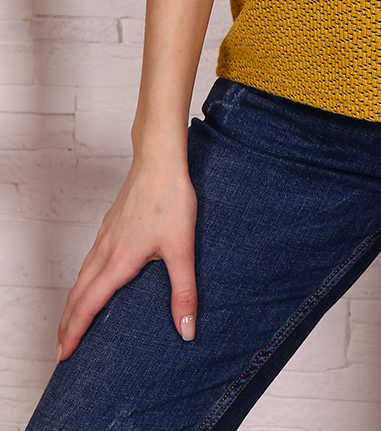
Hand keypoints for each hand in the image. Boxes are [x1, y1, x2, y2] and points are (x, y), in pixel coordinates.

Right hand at [55, 157, 197, 361]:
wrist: (159, 159)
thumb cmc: (170, 199)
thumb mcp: (182, 247)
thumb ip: (184, 291)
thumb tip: (186, 330)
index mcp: (119, 261)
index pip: (89, 305)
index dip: (75, 333)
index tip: (63, 355)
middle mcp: (105, 251)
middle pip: (78, 295)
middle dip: (67, 324)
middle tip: (61, 350)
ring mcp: (105, 236)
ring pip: (81, 276)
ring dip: (73, 303)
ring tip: (71, 321)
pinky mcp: (110, 224)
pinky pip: (89, 260)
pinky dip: (82, 280)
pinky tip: (92, 279)